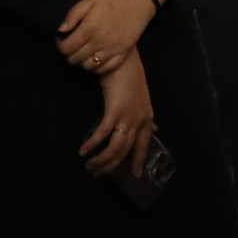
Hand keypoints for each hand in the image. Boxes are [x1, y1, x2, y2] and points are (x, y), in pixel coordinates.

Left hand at [56, 0, 159, 74]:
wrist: (139, 2)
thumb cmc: (112, 0)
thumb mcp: (89, 0)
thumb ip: (73, 15)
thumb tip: (61, 31)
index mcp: (89, 28)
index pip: (66, 48)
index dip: (60, 46)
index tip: (63, 40)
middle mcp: (100, 42)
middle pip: (75, 59)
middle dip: (69, 54)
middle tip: (73, 46)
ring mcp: (112, 49)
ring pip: (89, 66)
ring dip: (82, 61)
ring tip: (83, 53)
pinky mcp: (123, 53)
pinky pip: (106, 68)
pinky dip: (97, 68)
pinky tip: (96, 59)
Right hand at [77, 50, 155, 178]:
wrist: (123, 61)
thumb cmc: (130, 79)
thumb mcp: (142, 101)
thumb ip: (145, 117)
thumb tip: (153, 128)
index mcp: (146, 119)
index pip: (143, 145)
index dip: (138, 161)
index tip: (135, 176)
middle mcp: (140, 121)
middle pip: (126, 151)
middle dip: (112, 165)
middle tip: (99, 174)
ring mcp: (128, 117)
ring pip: (116, 147)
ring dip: (102, 160)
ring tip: (90, 166)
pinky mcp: (115, 112)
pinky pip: (103, 134)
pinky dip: (93, 144)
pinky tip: (84, 151)